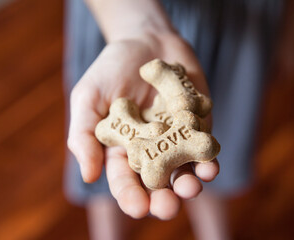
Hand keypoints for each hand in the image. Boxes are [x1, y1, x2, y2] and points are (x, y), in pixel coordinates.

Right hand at [67, 33, 218, 219]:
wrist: (146, 41)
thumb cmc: (112, 69)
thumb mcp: (88, 97)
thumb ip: (83, 134)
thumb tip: (88, 176)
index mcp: (121, 150)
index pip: (124, 181)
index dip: (129, 196)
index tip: (137, 206)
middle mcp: (151, 151)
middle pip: (157, 184)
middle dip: (162, 199)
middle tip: (166, 207)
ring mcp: (176, 140)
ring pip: (183, 172)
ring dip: (188, 185)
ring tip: (189, 189)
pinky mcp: (198, 127)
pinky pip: (204, 149)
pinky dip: (208, 160)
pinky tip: (209, 167)